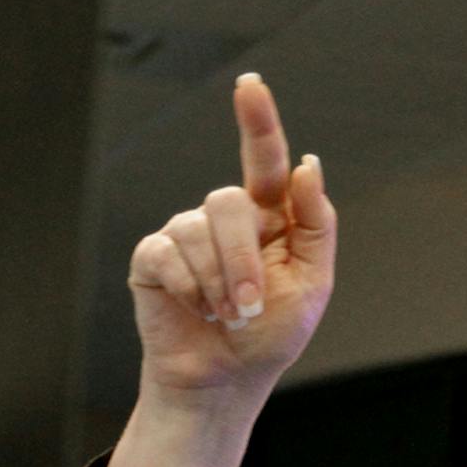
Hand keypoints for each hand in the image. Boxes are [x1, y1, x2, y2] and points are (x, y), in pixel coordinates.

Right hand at [127, 74, 335, 404]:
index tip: (251, 86)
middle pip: (229, 202)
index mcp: (270, 219)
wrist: (226, 380)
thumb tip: (308, 166)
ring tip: (228, 316)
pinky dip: (191, 290)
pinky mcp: (152, 256)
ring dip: (221, 284)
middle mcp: (225, 218)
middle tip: (249, 307)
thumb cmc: (271, 334)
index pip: (265, 161)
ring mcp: (185, 233)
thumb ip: (314, 225)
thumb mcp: (311, 284)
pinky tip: (198, 310)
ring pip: (198, 230)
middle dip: (243, 259)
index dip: (258, 121)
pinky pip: (168, 255)